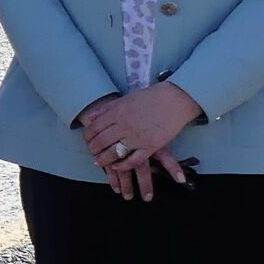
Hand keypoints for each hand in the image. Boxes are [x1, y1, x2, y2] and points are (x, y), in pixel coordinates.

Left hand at [79, 82, 202, 202]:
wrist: (175, 99)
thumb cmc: (151, 97)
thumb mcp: (126, 99)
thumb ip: (107, 109)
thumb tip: (91, 118)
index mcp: (117, 112)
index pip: (95, 127)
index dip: (88, 136)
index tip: (87, 140)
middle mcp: (124, 125)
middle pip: (101, 141)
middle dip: (93, 149)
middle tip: (92, 152)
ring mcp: (137, 137)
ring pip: (113, 153)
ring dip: (103, 160)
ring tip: (99, 161)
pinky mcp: (150, 147)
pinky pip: (132, 161)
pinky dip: (122, 166)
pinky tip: (116, 166)